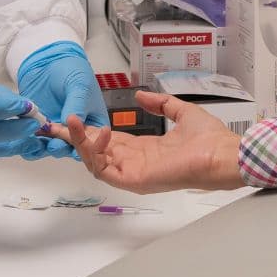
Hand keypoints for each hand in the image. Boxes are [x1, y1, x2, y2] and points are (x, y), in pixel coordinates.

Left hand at [18, 40, 103, 158]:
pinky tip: (25, 141)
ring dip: (44, 149)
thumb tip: (72, 123)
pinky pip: (35, 140)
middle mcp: (75, 131)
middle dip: (62, 149)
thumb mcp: (80, 86)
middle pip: (70, 148)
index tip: (75, 148)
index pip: (92, 142)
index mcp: (93, 123)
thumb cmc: (72, 70)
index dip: (85, 148)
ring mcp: (56, 130)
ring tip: (37, 145)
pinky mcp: (38, 127)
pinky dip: (29, 143)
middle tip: (54, 144)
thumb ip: (77, 105)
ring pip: (51, 147)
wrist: (48, 61)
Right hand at [47, 92, 242, 192]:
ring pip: (94, 161)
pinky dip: (94, 152)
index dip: (90, 130)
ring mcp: (133, 173)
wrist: (223, 153)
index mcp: (144, 149)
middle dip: (74, 137)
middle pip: (95, 151)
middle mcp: (135, 162)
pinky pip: (104, 169)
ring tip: (70, 122)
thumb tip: (140, 97)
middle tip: (53, 124)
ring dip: (79, 142)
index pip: (109, 141)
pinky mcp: (134, 180)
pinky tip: (95, 133)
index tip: (72, 118)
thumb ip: (160, 103)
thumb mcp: (181, 112)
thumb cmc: (210, 139)